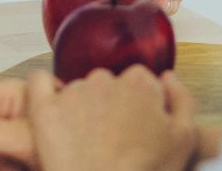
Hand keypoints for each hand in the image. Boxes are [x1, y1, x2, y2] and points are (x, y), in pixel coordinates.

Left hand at [26, 67, 201, 170]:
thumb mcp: (183, 141)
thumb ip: (181, 100)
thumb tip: (167, 77)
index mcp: (141, 84)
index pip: (139, 82)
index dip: (138, 106)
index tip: (135, 127)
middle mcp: (105, 80)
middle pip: (108, 84)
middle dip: (109, 106)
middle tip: (111, 140)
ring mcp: (73, 93)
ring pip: (77, 89)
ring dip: (80, 107)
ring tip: (85, 143)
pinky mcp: (44, 109)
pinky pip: (38, 83)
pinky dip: (44, 90)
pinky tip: (53, 112)